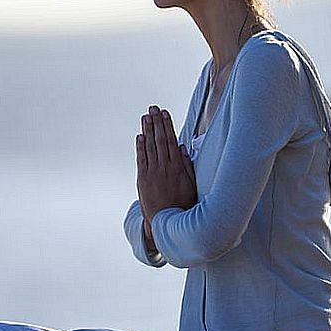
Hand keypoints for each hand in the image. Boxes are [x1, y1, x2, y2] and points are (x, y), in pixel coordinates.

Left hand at [135, 105, 196, 247]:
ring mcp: (152, 173)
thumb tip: (182, 147)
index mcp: (177, 167)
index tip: (165, 113)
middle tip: (153, 109)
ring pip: (149, 147)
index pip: (171, 141)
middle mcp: (164, 168)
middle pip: (160, 140)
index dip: (167, 126)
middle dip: (156, 123)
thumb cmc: (183, 204)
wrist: (167, 222)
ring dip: (147, 131)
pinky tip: (139, 136)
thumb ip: (186, 164)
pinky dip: (140, 147)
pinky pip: (141, 160)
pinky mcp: (143, 180)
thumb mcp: (191, 184)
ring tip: (146, 117)